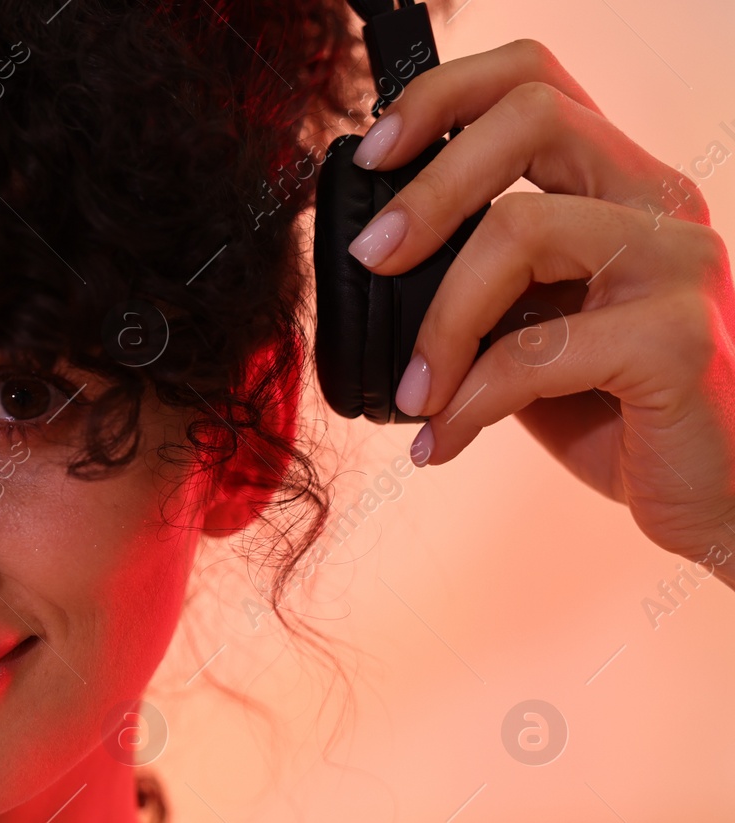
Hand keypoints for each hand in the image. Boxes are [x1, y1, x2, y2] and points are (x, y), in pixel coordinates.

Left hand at [344, 39, 734, 587]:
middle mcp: (657, 204)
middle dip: (428, 188)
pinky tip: (445, 441)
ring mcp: (678, 264)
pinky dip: (470, 402)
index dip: (444, 98)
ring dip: (439, 323)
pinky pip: (536, 351)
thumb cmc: (612, 408)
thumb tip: (374, 258)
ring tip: (415, 394)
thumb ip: (477, 281)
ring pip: (519, 230)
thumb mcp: (529, 327)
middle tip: (370, 258)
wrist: (710, 492)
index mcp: (618, 185)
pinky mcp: (678, 339)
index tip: (373, 154)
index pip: (536, 80)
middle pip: (532, 121)